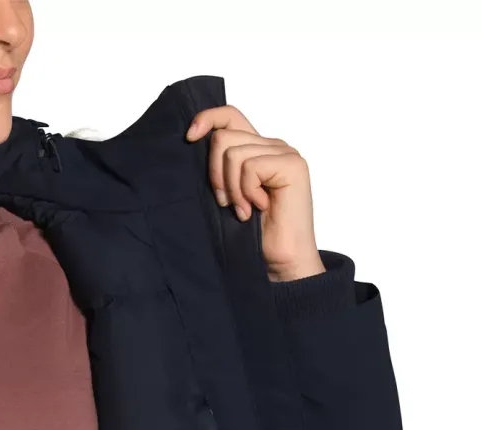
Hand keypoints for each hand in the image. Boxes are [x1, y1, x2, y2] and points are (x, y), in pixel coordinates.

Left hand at [185, 104, 324, 282]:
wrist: (281, 263)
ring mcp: (284, 153)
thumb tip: (193, 142)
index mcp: (257, 149)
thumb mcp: (228, 196)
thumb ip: (221, 168)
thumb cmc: (254, 237)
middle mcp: (273, 146)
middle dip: (215, 174)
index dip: (206, 119)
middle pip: (224, 136)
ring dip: (231, 188)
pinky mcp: (291, 164)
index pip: (229, 116)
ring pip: (233, 153)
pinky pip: (249, 166)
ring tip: (243, 210)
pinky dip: (246, 192)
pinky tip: (258, 208)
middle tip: (226, 204)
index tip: (189, 138)